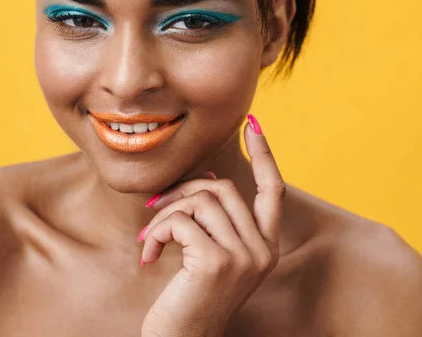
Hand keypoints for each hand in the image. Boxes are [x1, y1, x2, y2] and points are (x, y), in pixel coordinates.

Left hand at [139, 115, 285, 336]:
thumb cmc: (191, 298)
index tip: (254, 124)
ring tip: (150, 239)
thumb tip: (210, 179)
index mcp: (266, 247)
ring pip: (200, 201)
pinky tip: (148, 255)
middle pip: (224, 190)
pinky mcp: (216, 262)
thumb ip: (218, 221)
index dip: (264, 155)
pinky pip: (181, 221)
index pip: (273, 190)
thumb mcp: (212, 256)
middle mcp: (263, 251)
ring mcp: (244, 257)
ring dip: (165, 215)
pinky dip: (157, 232)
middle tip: (156, 208)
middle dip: (184, 191)